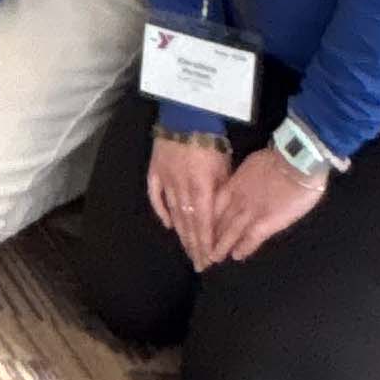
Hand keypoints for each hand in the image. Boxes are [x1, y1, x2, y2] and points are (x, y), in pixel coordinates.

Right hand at [146, 133, 235, 269]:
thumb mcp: (224, 169)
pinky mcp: (155, 171)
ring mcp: (166, 180)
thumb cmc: (212, 142)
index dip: (206, 244)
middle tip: (199, 264)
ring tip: (186, 250)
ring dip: (181, 234)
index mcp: (200, 188)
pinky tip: (168, 224)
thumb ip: (221, 194)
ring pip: (174, 213)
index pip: (204, 224)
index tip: (210, 261)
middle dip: (194, 245)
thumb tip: (221, 218)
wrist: (186, 115)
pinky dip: (162, 211)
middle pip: (188, 223)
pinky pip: (156, 195)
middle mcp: (181, 189)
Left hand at [206, 147, 326, 265]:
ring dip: (220, 246)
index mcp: (234, 183)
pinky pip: (251, 238)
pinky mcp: (266, 222)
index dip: (206, 216)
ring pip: (230, 231)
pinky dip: (244, 248)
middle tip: (199, 248)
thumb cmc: (279, 158)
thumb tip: (245, 182)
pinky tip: (236, 256)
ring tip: (211, 258)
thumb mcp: (253, 164)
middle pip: (218, 220)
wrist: (296, 160)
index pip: (215, 204)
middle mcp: (237, 199)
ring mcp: (250, 211)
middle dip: (208, 235)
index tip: (198, 226)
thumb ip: (245, 177)